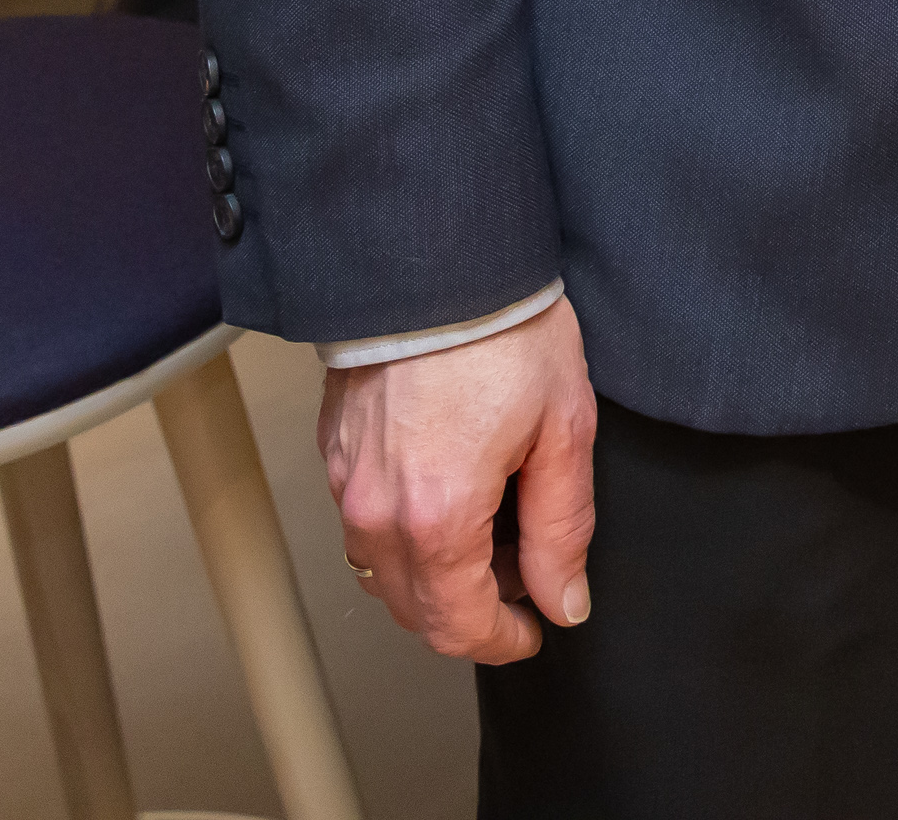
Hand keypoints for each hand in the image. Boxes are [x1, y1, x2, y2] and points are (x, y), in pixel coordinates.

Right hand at [318, 299, 597, 663]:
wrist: (440, 257)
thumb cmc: (505, 329)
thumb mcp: (564, 427)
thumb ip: (562, 526)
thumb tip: (565, 599)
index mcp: (437, 516)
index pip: (457, 624)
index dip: (501, 640)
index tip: (534, 630)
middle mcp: (376, 512)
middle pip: (413, 608)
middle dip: (469, 612)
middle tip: (524, 576)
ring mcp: (345, 482)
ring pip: (382, 570)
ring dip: (433, 574)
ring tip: (494, 528)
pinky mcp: (332, 451)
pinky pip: (363, 521)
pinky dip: (404, 530)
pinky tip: (450, 489)